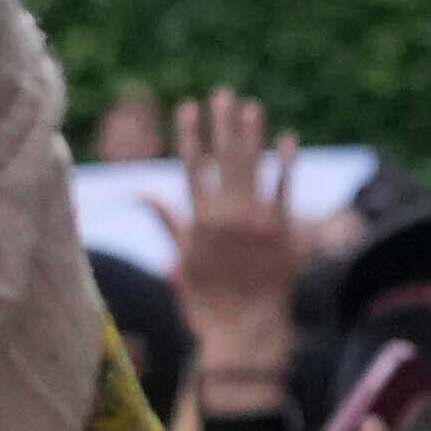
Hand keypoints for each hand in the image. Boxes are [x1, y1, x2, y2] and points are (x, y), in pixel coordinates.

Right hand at [164, 93, 312, 402]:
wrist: (244, 335)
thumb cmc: (207, 303)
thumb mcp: (182, 261)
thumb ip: (168, 222)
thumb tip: (142, 193)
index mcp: (198, 222)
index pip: (191, 167)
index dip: (190, 135)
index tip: (189, 107)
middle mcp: (226, 217)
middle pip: (222, 160)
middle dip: (221, 124)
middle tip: (223, 94)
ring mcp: (256, 223)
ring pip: (252, 168)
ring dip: (251, 135)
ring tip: (250, 107)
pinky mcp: (284, 234)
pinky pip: (286, 191)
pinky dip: (286, 165)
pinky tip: (288, 140)